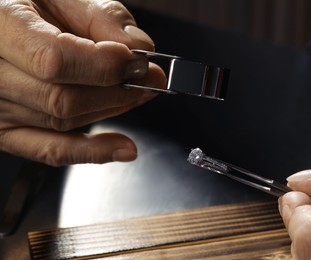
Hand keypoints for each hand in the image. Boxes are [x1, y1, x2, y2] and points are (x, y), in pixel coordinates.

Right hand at [0, 0, 165, 165]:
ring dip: (112, 110)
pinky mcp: (7, 131)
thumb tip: (139, 45)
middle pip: (63, 99)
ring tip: (139, 93)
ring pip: (64, 122)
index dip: (104, 67)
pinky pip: (49, 151)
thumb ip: (97, 16)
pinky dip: (91, 153)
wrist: (0, 26)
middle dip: (118, 92)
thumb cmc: (24, 5)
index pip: (53, 61)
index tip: (139, 62)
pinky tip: (123, 148)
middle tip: (150, 78)